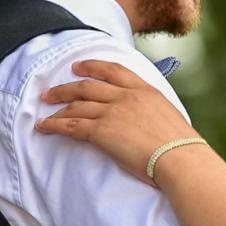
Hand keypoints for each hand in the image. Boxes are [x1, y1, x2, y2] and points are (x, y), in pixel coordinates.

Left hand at [36, 59, 202, 182]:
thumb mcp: (170, 117)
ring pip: (76, 105)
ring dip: (56, 106)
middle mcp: (126, 97)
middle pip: (88, 86)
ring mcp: (113, 112)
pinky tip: (44, 127)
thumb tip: (149, 121)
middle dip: (65, 87)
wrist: (180, 159)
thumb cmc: (182, 147)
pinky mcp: (102, 132)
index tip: (78, 67)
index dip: (92, 66)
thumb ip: (154, 112)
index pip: (113, 71)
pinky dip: (54, 125)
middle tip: (50, 92)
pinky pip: (71, 125)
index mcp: (145, 90)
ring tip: (43, 110)